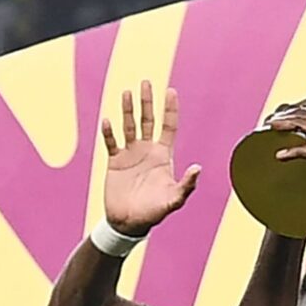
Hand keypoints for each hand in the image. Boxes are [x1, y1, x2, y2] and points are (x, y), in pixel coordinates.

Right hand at [98, 81, 199, 234]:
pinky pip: (111, 142)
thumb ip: (187, 185)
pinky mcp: (114, 161)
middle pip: (148, 120)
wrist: (129, 222)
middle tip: (145, 82)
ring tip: (126, 92)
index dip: (170, 109)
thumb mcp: (174, 200)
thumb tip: (198, 168)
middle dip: (147, 102)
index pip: (169, 126)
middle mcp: (147, 151)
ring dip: (127, 110)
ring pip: (129, 126)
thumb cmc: (154, 212)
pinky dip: (109, 132)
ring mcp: (130, 154)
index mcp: (163, 156)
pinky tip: (107, 121)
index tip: (170, 90)